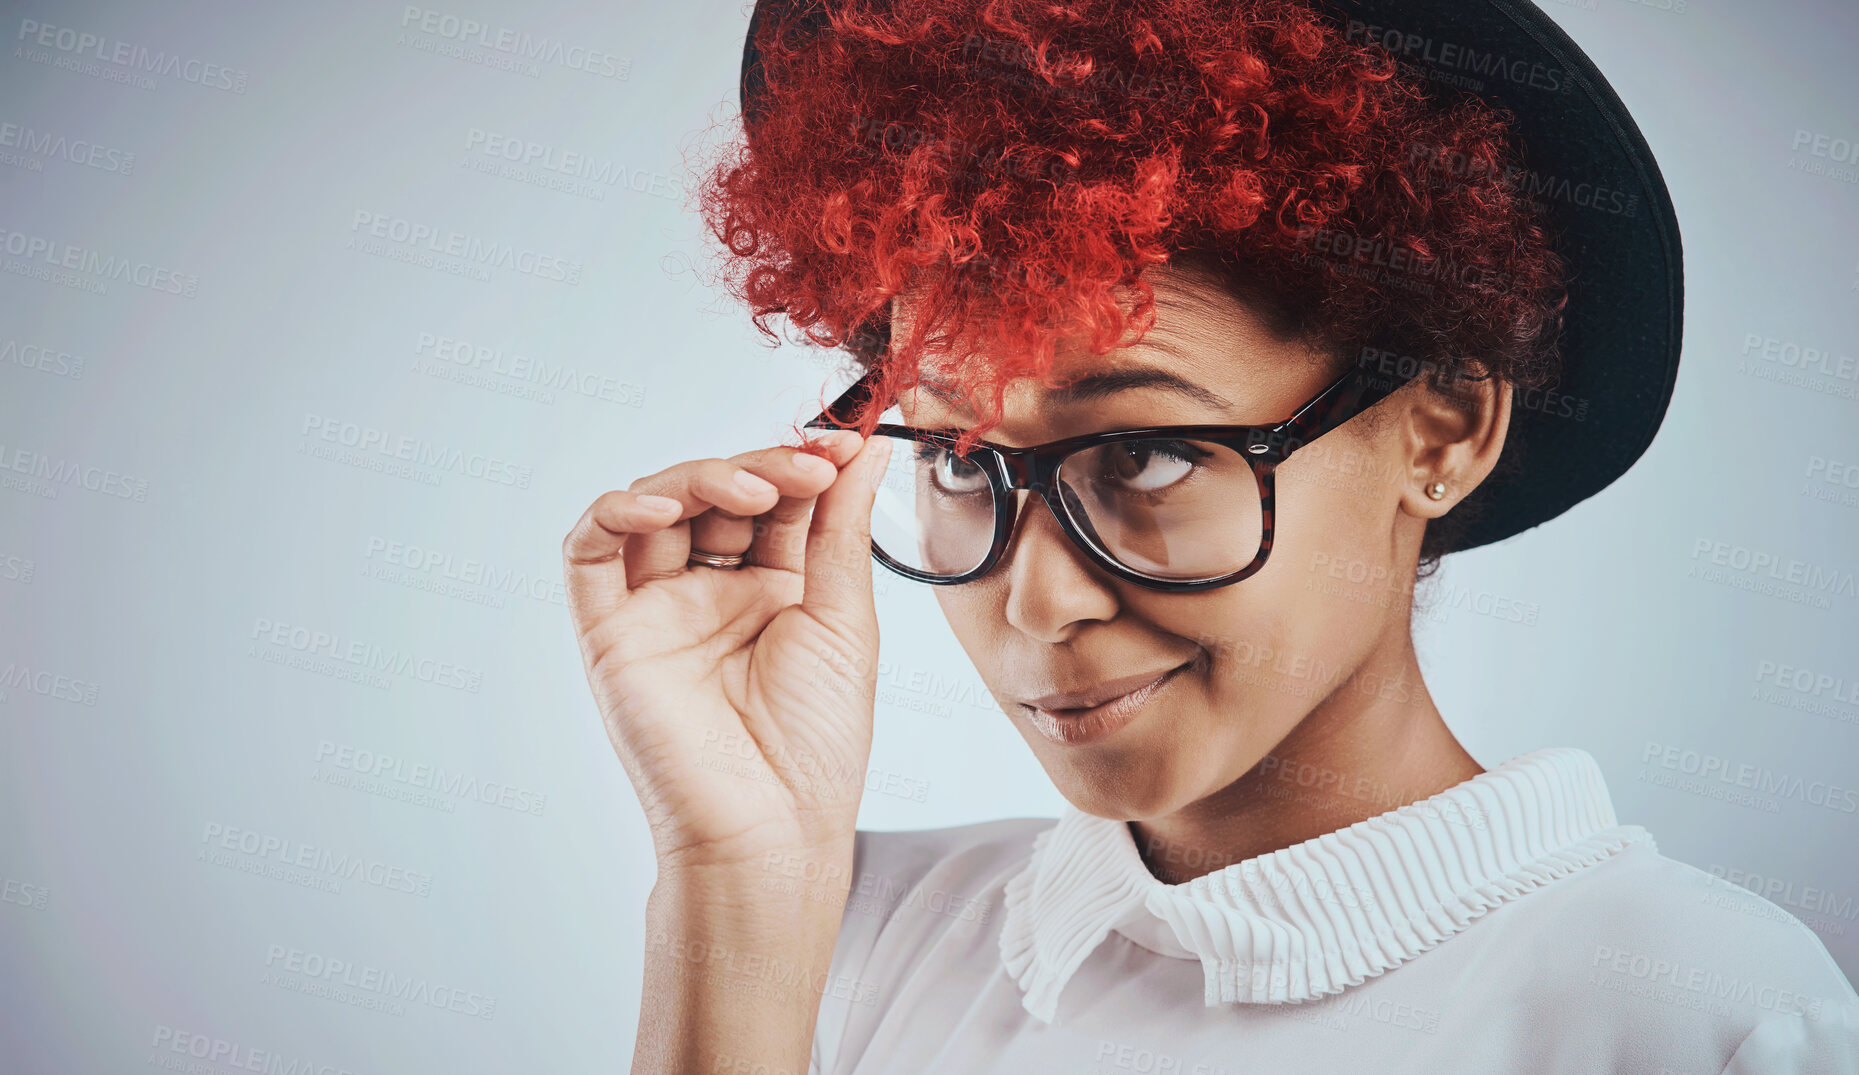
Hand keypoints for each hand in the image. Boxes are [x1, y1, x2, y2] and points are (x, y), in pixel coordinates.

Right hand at [564, 429, 893, 871]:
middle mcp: (711, 591)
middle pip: (715, 493)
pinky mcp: (609, 633)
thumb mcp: (843, 619)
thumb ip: (841, 530)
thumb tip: (863, 451)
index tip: (843, 444)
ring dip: (699, 479)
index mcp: (773, 589)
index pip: (775, 498)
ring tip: (753, 490)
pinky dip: (615, 514)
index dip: (803, 463)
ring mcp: (657, 608)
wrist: (771, 829)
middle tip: (805, 469)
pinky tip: (662, 507)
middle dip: (761, 467)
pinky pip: (590, 554)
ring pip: (655, 507)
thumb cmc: (815, 744)